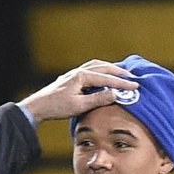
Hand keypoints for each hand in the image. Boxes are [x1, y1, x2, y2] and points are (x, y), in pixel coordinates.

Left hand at [18, 59, 138, 122]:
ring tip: (120, 73)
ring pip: (96, 66)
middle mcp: (78, 71)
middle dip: (119, 72)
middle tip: (132, 77)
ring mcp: (74, 74)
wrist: (38, 107)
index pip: (106, 78)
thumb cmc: (57, 107)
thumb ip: (98, 99)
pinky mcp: (71, 78)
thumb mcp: (79, 106)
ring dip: (109, 69)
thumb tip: (115, 94)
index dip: (122, 83)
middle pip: (103, 67)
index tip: (135, 86)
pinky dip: (100, 70)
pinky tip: (102, 76)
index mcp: (82, 76)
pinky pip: (90, 70)